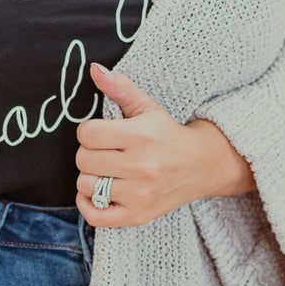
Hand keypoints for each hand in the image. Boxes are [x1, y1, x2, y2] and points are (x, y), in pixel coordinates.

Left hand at [75, 60, 252, 226]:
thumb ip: (120, 88)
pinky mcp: (137, 215)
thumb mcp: (147, 108)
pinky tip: (98, 193)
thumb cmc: (167, 135)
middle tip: (106, 152)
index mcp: (142, 136)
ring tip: (107, 172)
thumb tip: (94, 69)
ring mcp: (140, 194)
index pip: (87, 134)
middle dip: (89, 153)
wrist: (200, 166)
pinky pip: (94, 215)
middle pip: (83, 160)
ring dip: (90, 178)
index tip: (102, 133)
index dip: (89, 132)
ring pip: (86, 185)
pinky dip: (87, 204)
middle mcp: (142, 166)